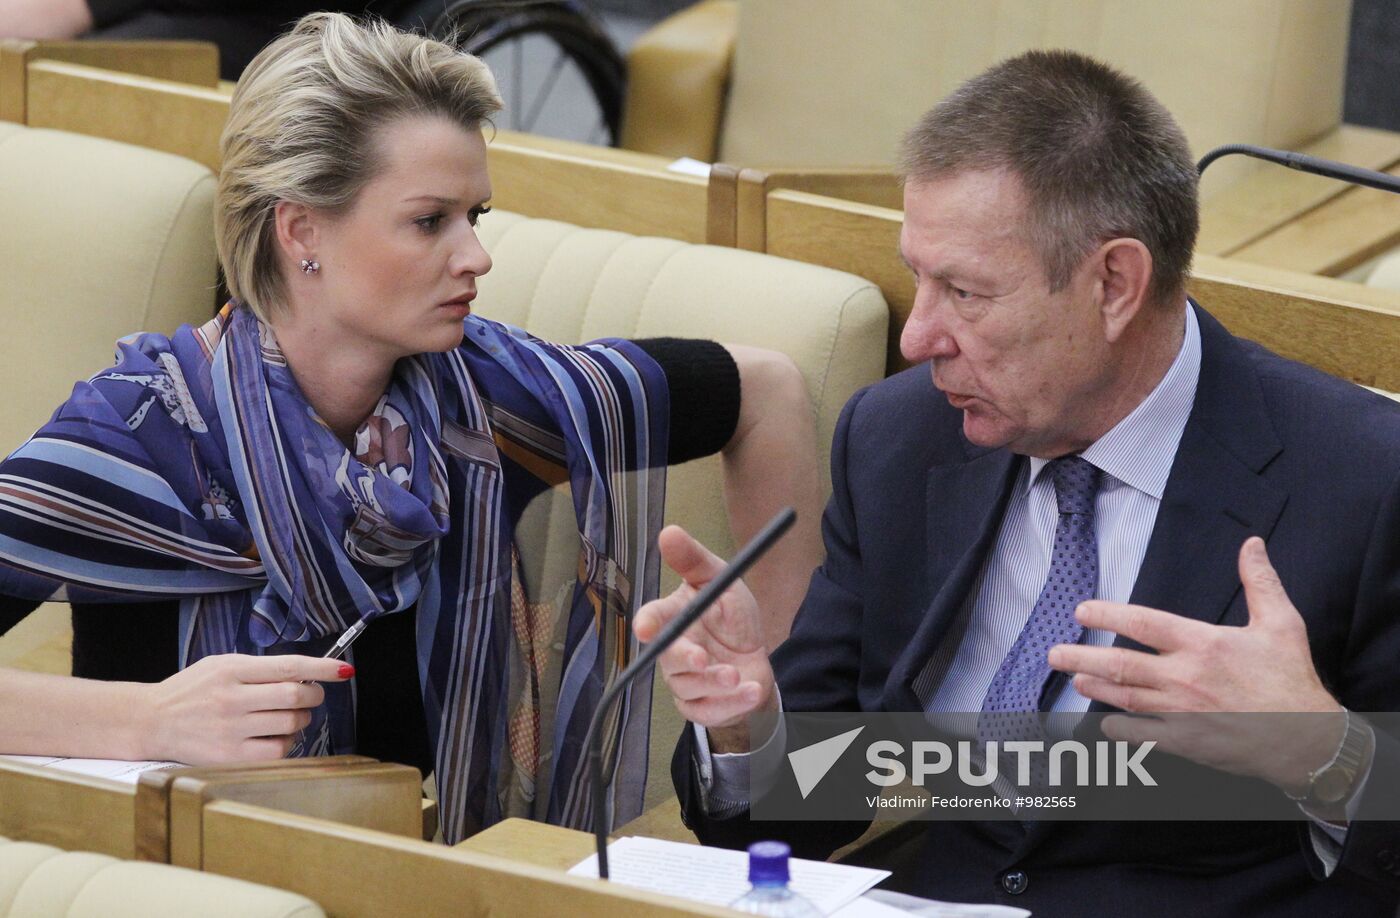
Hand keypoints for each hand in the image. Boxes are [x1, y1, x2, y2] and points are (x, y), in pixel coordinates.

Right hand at [139, 654, 352, 764]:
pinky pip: (278, 752)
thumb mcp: (221, 666)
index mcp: (232, 670)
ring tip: (286, 717)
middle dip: (314, 696)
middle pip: (295, 697)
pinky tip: (276, 736)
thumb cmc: (191, 691)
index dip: (323, 668)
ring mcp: (231, 730)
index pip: (289, 666)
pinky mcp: (229, 757)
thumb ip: (260, 669)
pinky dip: (287, 743)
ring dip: (301, 720)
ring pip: (291, 724)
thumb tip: (306, 675)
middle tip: (310, 696)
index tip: (345, 669)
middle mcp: (232, 699)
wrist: (150, 721)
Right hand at [633, 526, 776, 752]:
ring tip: (740, 676)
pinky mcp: (699, 706)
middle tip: (702, 659)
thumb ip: (695, 560)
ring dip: (716, 683)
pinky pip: (707, 712)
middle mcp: (674, 650)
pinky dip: (730, 705)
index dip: (646, 623)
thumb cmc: (731, 617)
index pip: (652, 620)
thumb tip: (669, 532)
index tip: (645, 627)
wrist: (754, 657)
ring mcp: (684, 681)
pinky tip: (751, 691)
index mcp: (674, 617)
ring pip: (689, 687)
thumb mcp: (722, 580)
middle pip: (667, 658)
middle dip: (684, 659)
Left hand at [1047, 537, 1342, 791]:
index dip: (1108, 614)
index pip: (1144, 623)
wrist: (1307, 738)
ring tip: (1075, 678)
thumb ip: (1260, 582)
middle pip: (1121, 664)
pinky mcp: (1187, 740)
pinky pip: (1143, 735)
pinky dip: (1119, 730)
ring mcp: (1183, 711)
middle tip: (1054, 653)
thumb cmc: (1291, 679)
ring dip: (1095, 687)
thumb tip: (1252, 544)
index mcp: (1203, 644)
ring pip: (1125, 697)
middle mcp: (1185, 677)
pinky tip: (1104, 724)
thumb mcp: (1281, 623)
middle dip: (1082, 656)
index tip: (1081, 611)